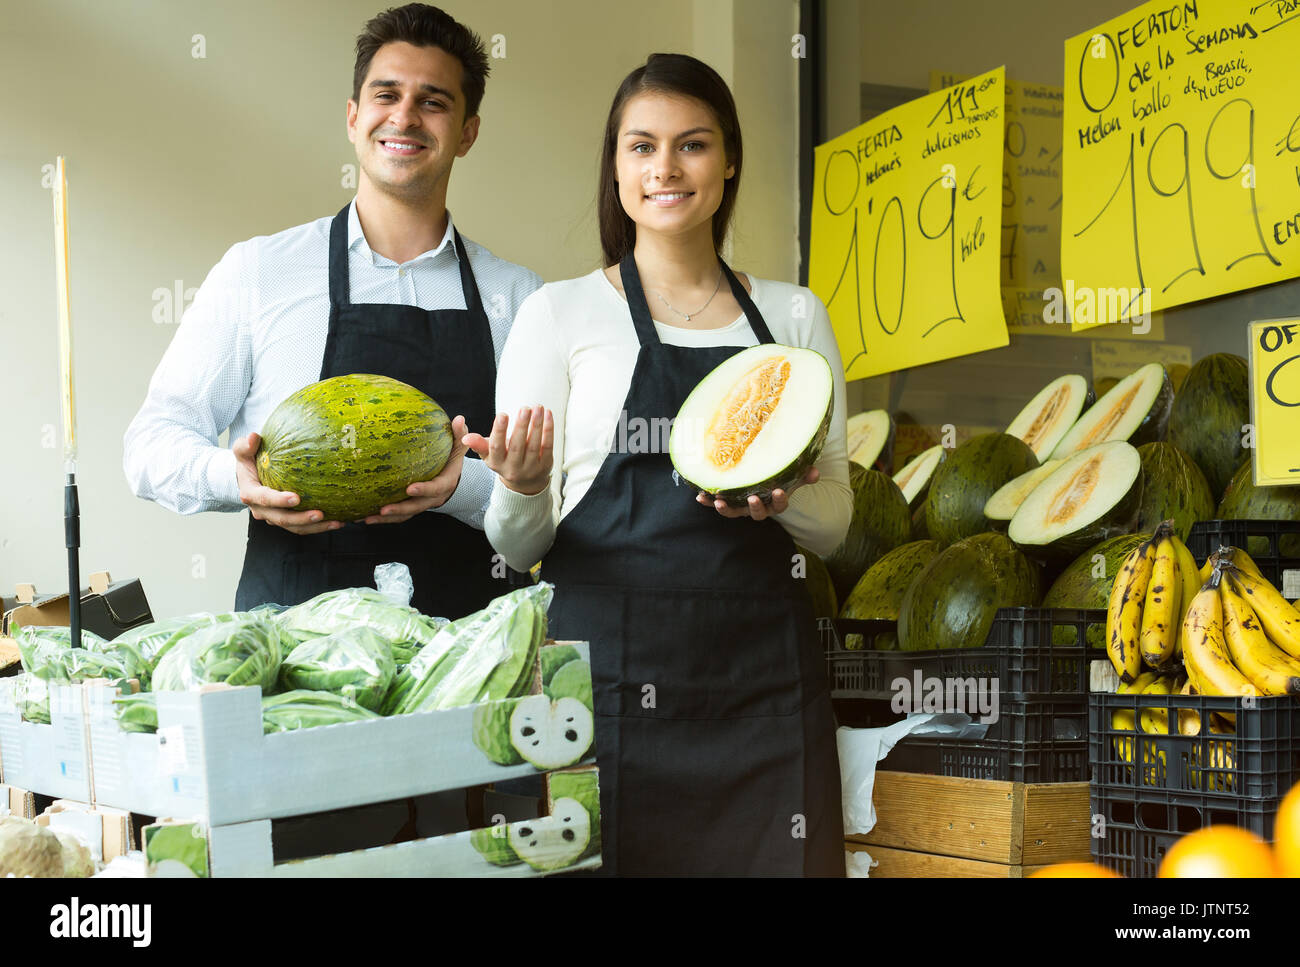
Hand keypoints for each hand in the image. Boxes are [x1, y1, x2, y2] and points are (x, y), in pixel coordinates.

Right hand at [234, 432, 341, 534]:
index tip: (296, 498)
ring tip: (336, 522)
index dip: (279, 500)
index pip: (264, 499)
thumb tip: (254, 437)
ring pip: (295, 527)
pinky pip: (303, 527)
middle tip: (320, 514)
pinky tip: (338, 521)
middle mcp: (262, 510)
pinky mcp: (286, 520)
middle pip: (282, 519)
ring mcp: (274, 517)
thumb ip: (245, 446)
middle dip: (302, 519)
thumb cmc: (248, 462)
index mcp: (251, 494)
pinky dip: (320, 526)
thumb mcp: (243, 452)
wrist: (247, 478)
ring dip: (316, 527)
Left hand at [364, 415, 469, 524]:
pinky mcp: (410, 506)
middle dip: (400, 509)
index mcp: (445, 483)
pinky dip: (382, 518)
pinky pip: (397, 515)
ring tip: (367, 517)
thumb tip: (459, 418)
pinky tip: (364, 516)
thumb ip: (458, 434)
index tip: (410, 488)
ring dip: (386, 518)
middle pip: (416, 507)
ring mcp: (421, 504)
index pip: (435, 488)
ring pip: (404, 515)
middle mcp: (433, 498)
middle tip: (383, 508)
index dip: (424, 490)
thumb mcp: (458, 446)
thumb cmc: (452, 458)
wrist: (451, 476)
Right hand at [463, 405, 552, 495]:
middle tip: (524, 408)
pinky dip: (548, 430)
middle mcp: (513, 468)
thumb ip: (479, 444)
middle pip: (517, 446)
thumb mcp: (489, 455)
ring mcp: (531, 468)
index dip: (499, 431)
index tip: (502, 415)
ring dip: (537, 425)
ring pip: (534, 445)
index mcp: (497, 463)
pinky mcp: (545, 466)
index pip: (496, 447)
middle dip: (521, 426)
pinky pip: (548, 446)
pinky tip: (548, 415)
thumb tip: (465, 437)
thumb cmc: (504, 460)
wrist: (525, 483)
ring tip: (538, 408)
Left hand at [697, 466, 819, 519]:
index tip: (779, 492)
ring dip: (726, 509)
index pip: (779, 505)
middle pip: (757, 513)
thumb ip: (803, 475)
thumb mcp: (791, 476)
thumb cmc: (777, 478)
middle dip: (754, 508)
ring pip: (734, 512)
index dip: (780, 500)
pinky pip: (717, 504)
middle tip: (752, 499)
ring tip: (719, 501)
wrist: (759, 480)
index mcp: (774, 503)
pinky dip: (708, 502)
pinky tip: (700, 496)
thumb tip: (815, 472)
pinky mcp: (726, 502)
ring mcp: (741, 507)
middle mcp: (757, 507)